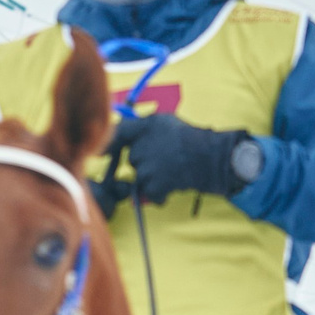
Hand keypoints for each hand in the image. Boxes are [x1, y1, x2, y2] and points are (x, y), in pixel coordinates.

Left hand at [98, 113, 258, 207]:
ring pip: (141, 177)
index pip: (117, 134)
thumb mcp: (165, 121)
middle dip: (145, 162)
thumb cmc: (192, 138)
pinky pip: (151, 193)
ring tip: (173, 171)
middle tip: (166, 160)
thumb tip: (122, 128)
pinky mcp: (155, 186)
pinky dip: (161, 194)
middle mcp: (142, 146)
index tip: (101, 154)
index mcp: (145, 127)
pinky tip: (174, 185)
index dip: (108, 145)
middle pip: (133, 160)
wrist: (213, 158)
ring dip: (153, 178)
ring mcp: (147, 168)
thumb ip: (142, 125)